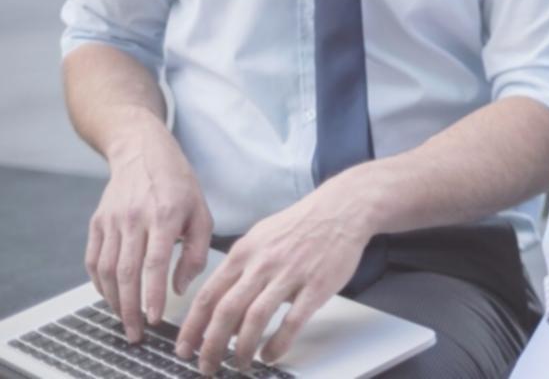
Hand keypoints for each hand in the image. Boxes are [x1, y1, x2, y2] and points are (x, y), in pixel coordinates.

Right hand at [86, 117, 212, 342]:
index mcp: (166, 214)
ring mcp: (112, 220)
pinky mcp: (97, 222)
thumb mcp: (202, 212)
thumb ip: (195, 252)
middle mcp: (134, 218)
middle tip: (137, 332)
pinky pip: (92, 260)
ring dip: (113, 300)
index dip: (153, 293)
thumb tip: (179, 287)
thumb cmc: (179, 184)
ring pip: (105, 270)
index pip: (154, 262)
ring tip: (126, 320)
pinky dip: (99, 284)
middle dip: (130, 307)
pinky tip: (111, 297)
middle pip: (125, 272)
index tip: (155, 318)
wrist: (142, 152)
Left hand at [174, 172, 377, 373]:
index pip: (208, 296)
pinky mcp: (316, 286)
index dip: (192, 327)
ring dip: (242, 349)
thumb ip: (240, 267)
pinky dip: (277, 344)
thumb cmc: (301, 224)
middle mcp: (262, 264)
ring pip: (255, 320)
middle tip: (206, 365)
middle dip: (211, 345)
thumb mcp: (260, 236)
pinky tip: (270, 355)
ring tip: (239, 364)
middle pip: (226, 312)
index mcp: (244, 252)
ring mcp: (290, 275)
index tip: (184, 347)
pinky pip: (291, 322)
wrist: (343, 208)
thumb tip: (223, 303)